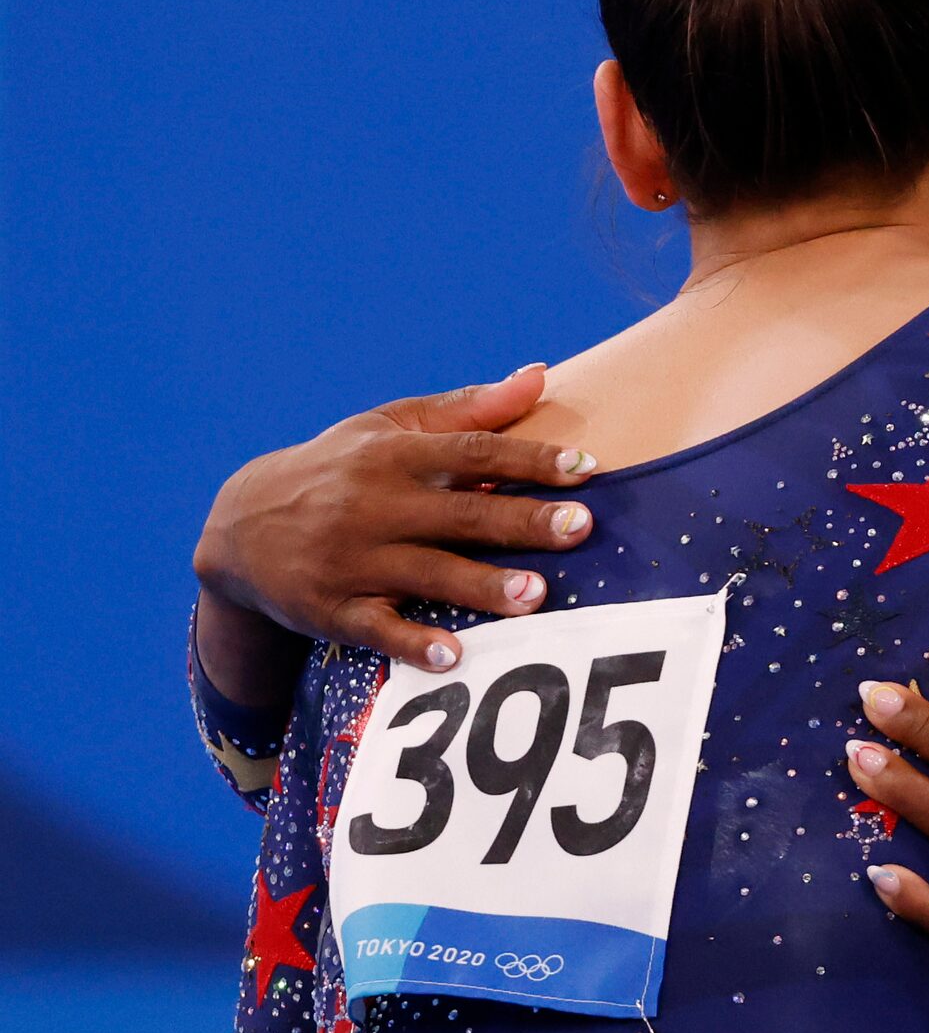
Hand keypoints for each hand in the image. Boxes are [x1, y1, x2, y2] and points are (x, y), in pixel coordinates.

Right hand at [193, 365, 597, 676]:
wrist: (237, 527)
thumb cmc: (338, 469)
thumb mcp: (388, 427)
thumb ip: (467, 408)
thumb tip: (539, 375)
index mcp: (393, 455)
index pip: (472, 452)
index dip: (530, 459)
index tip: (586, 467)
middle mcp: (374, 505)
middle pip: (460, 514)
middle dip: (522, 521)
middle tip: (582, 527)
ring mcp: (351, 559)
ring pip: (427, 574)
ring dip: (482, 587)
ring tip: (538, 596)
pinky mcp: (329, 608)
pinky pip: (377, 628)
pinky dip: (412, 643)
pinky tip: (454, 657)